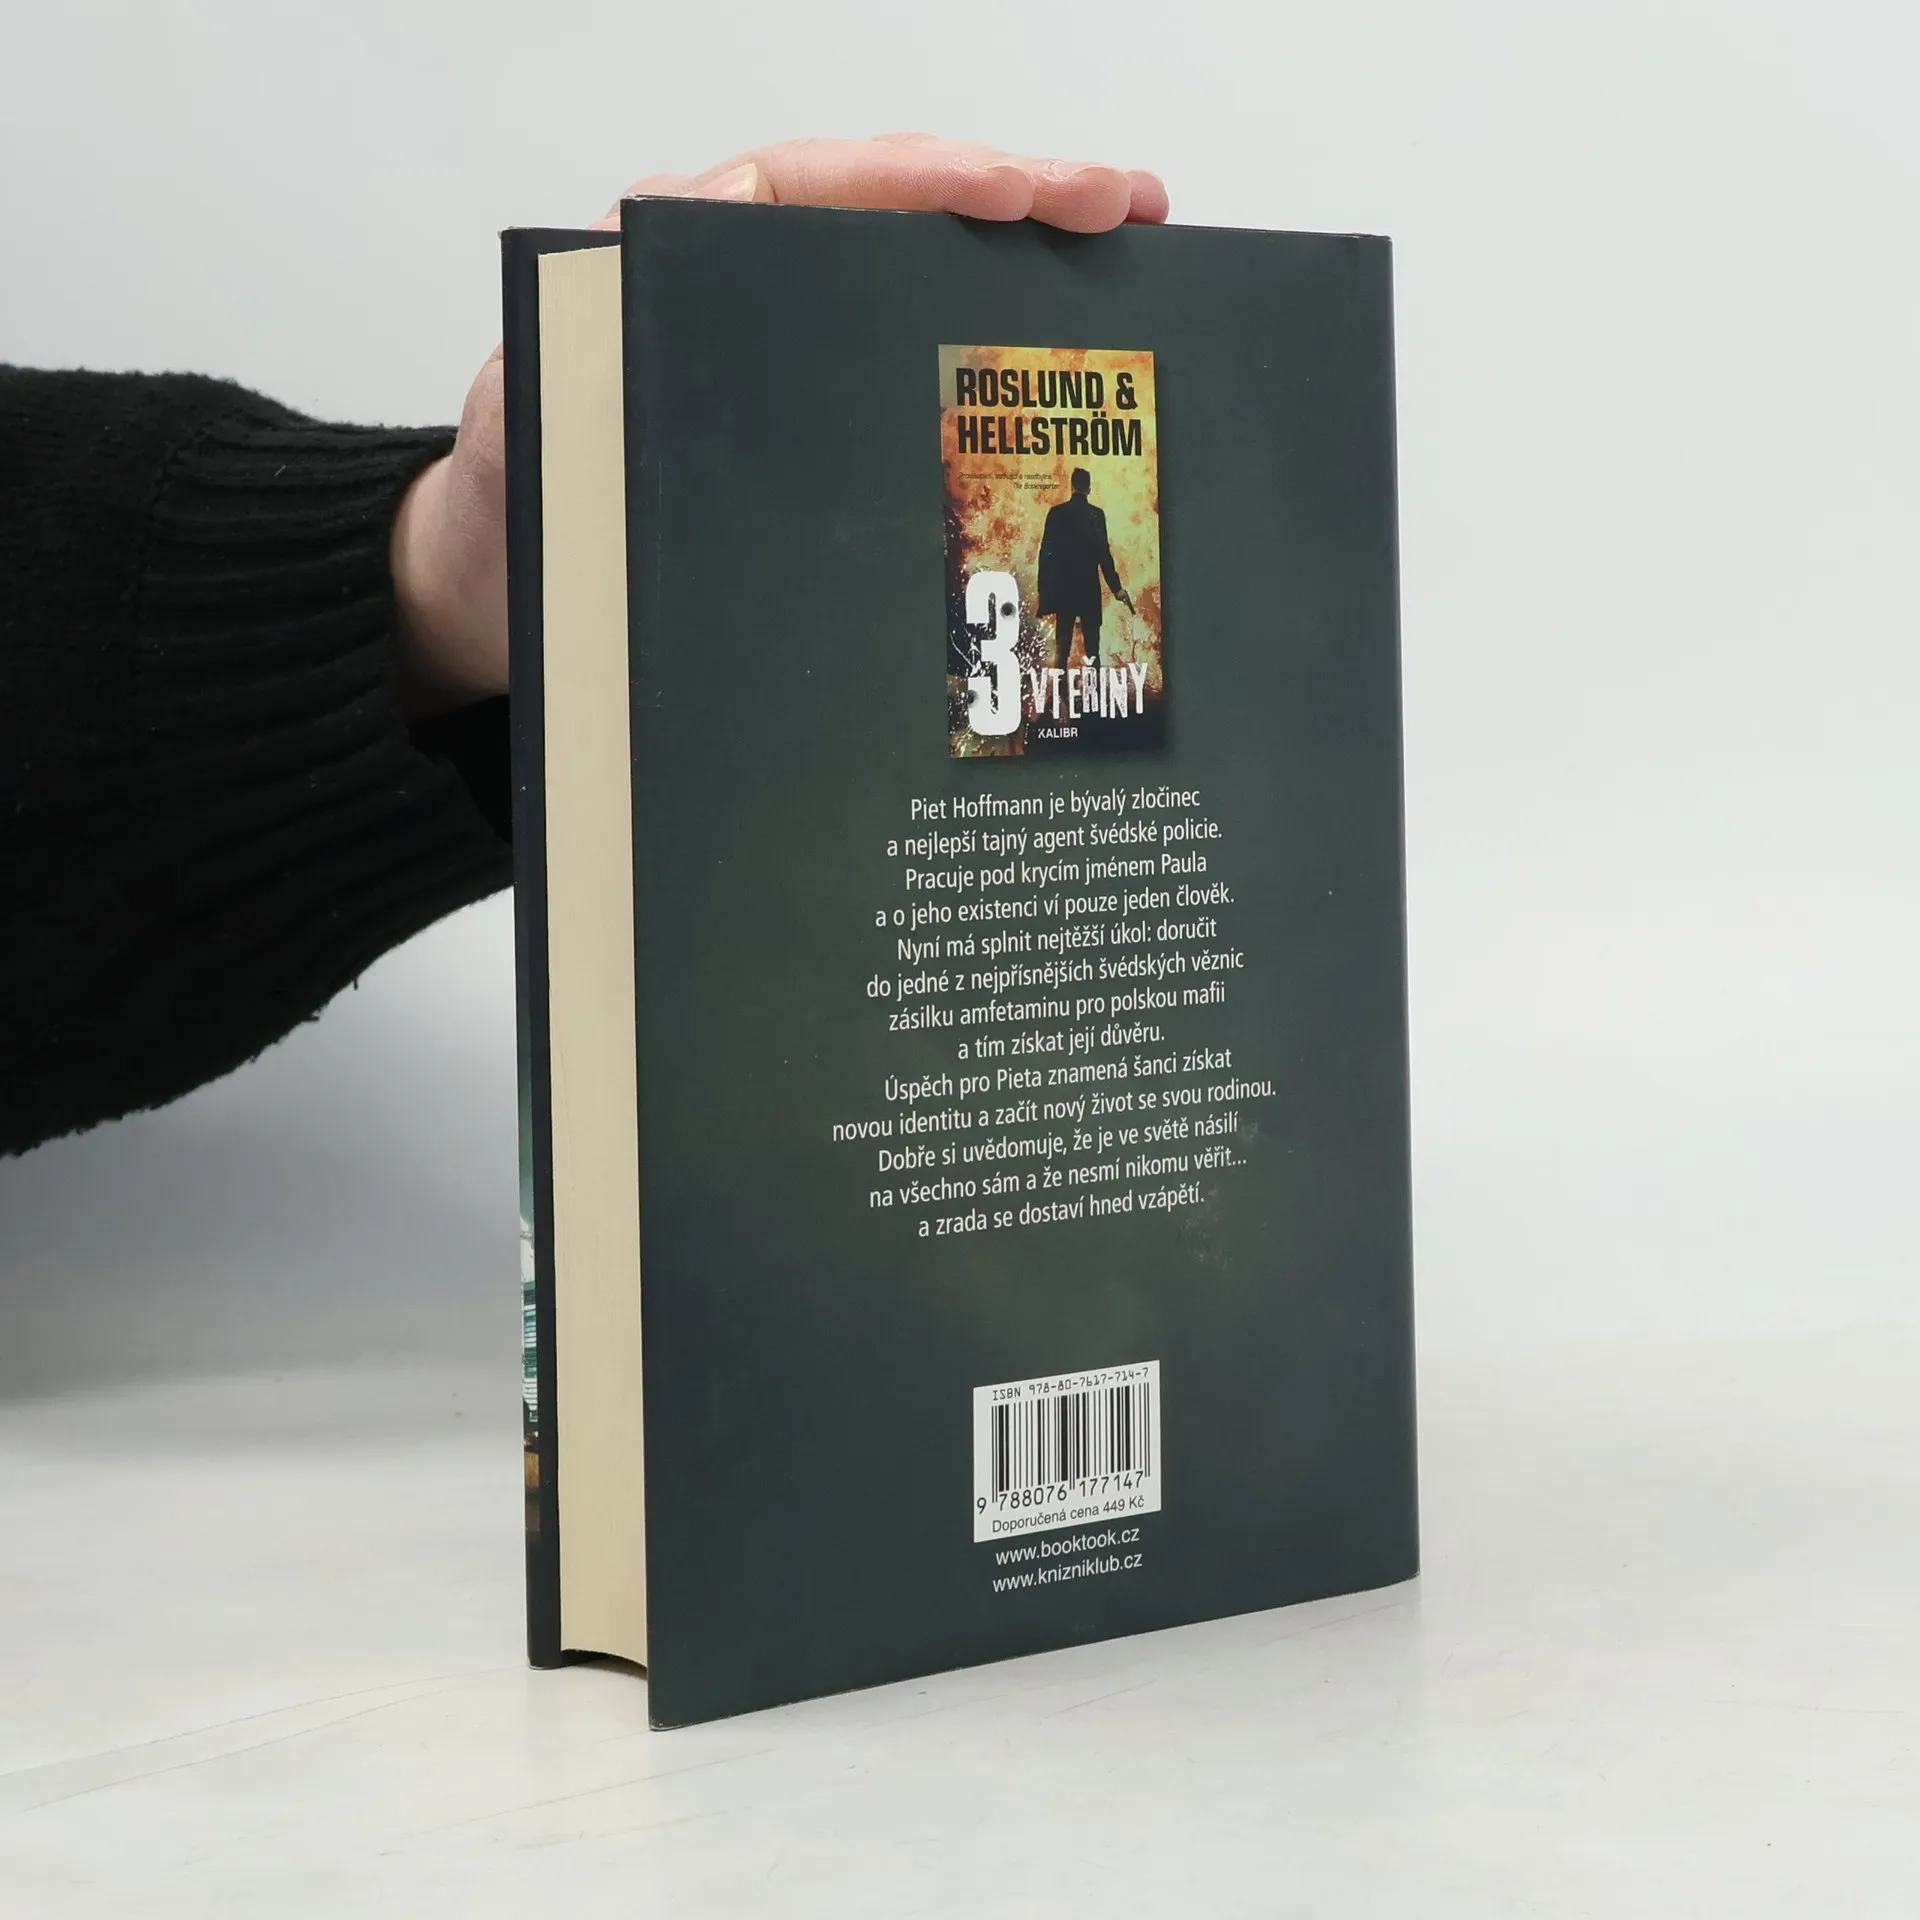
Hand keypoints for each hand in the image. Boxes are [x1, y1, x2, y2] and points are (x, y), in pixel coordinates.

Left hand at [390, 135, 1169, 714]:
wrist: (500, 592)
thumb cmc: (515, 514)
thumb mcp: (526, 441)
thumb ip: (582, 383)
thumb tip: (661, 338)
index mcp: (674, 267)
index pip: (810, 186)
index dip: (919, 180)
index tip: (1013, 191)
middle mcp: (743, 291)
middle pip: (889, 212)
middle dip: (1014, 195)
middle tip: (1124, 203)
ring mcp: (786, 354)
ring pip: (913, 278)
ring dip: (1018, 262)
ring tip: (1124, 247)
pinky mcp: (810, 419)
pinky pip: (904, 358)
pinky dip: (981, 348)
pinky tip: (1053, 360)